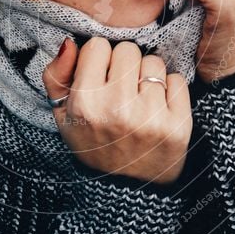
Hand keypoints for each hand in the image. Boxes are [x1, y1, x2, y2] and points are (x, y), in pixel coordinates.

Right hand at [42, 37, 192, 184]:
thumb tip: (70, 42)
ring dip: (148, 76)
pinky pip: (178, 81)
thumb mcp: (62, 115)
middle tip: (122, 89)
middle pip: (128, 50)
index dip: (99, 60)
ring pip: (154, 63)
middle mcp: (117, 109)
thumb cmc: (92, 144)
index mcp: (85, 105)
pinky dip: (170, 91)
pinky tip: (158, 109)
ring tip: (140, 100)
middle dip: (125, 66)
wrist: (125, 191)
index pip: (98, 46)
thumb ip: (57, 75)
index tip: (101, 78)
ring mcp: (150, 118)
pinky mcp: (178, 126)